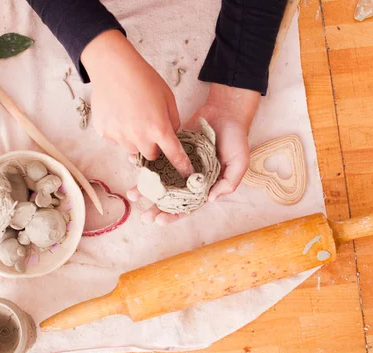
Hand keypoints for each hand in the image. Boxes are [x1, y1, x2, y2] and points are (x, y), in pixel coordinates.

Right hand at [81, 30, 193, 176]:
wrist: (113, 67)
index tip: (185, 172)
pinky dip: (119, 133)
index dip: (181, 164)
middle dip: (153, 147)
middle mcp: (139, 137)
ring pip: (132, 150)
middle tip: (150, 129)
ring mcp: (119, 137)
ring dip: (135, 141)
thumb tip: (171, 135)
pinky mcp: (105, 133)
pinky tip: (119, 115)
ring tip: (132, 118)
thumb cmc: (143, 78)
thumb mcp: (167, 97)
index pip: (174, 154)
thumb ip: (172, 120)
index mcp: (158, 128)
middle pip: (150, 156)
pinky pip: (116, 141)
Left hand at [128, 83, 260, 224]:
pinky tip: (134, 165)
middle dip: (155, 207)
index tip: (160, 220)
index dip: (173, 215)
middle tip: (144, 215)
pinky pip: (156, 158)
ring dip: (146, 188)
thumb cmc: (236, 139)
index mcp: (204, 185)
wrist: (225, 111)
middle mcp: (189, 177)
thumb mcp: (239, 162)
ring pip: (159, 180)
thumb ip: (228, 182)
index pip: (187, 206)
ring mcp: (178, 163)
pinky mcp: (170, 148)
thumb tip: (210, 200)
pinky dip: (144, 162)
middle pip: (170, 198)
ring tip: (133, 194)